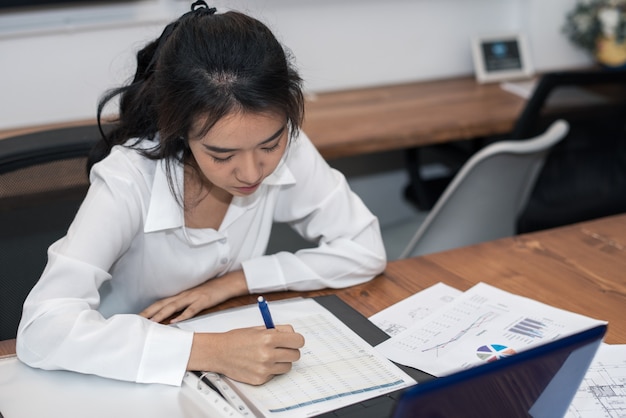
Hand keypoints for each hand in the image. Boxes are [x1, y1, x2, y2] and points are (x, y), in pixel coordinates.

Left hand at [139, 270, 247, 322]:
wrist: (227, 284)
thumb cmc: (210, 292)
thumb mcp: (194, 298)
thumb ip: (183, 307)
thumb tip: (172, 318)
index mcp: (180, 295)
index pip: (160, 303)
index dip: (148, 310)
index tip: (136, 318)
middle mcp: (184, 295)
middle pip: (162, 304)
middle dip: (148, 312)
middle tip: (136, 321)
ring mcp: (193, 297)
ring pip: (174, 306)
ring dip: (162, 314)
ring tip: (151, 322)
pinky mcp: (203, 300)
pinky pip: (192, 309)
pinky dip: (183, 315)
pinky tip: (175, 321)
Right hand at [188, 325, 305, 384]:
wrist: (219, 352)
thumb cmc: (237, 339)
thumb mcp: (258, 328)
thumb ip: (278, 330)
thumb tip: (293, 334)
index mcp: (269, 338)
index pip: (298, 341)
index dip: (297, 340)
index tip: (294, 340)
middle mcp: (268, 354)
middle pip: (296, 355)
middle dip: (291, 350)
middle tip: (282, 348)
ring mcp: (264, 368)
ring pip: (288, 366)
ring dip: (282, 361)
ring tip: (270, 355)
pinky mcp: (260, 379)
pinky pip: (275, 374)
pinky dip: (271, 369)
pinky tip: (260, 363)